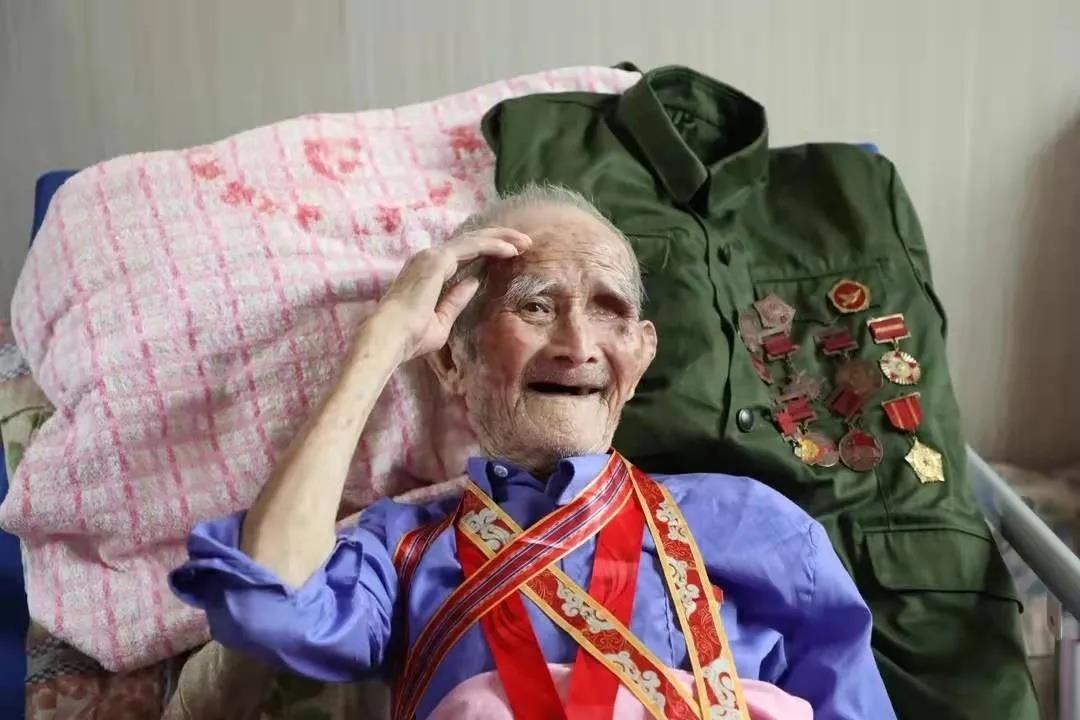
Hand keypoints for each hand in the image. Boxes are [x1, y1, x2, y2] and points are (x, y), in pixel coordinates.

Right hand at [374, 227, 531, 361]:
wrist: (392, 337)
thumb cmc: (412, 337)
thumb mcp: (442, 320)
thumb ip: (456, 300)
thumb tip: (473, 282)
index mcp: (429, 273)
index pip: (463, 254)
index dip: (488, 252)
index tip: (511, 256)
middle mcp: (429, 259)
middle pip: (471, 242)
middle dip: (499, 239)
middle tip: (525, 242)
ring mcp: (432, 256)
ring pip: (473, 239)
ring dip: (501, 239)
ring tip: (525, 242)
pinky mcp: (438, 259)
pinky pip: (472, 246)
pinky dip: (493, 245)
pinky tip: (511, 250)